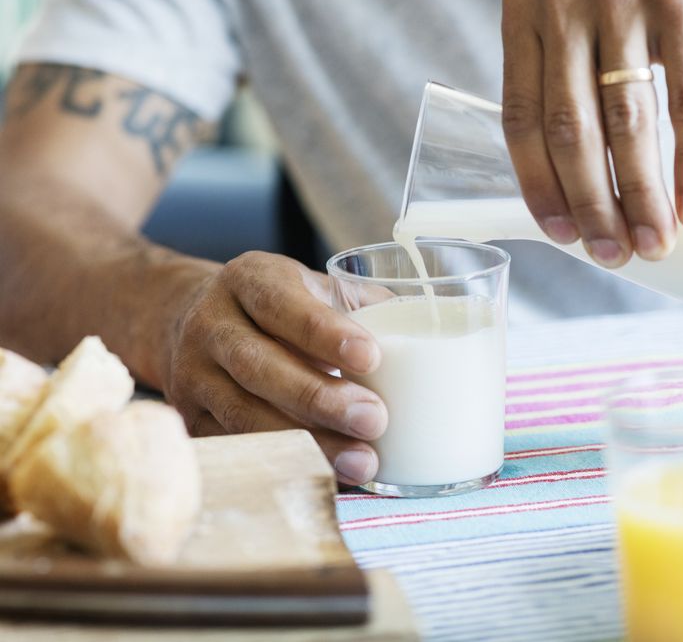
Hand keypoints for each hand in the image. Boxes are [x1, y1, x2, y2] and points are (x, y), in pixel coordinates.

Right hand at [164, 251, 386, 485]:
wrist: (193, 320)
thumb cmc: (274, 305)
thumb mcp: (306, 285)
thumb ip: (357, 302)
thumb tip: (420, 323)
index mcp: (247, 280)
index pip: (281, 304)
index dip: (324, 332)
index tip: (372, 357)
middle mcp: (210, 324)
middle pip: (259, 365)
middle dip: (320, 398)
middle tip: (374, 419)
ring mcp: (192, 374)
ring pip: (245, 413)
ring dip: (306, 441)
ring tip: (362, 461)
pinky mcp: (191, 418)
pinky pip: (236, 446)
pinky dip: (282, 461)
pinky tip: (326, 472)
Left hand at [501, 0, 682, 266]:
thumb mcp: (569, 12)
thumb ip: (558, 78)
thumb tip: (568, 178)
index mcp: (523, 15)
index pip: (520, 120)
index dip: (538, 186)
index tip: (559, 234)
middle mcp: (563, 4)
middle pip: (570, 131)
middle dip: (591, 205)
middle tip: (612, 253)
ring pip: (626, 123)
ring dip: (641, 195)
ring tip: (653, 241)